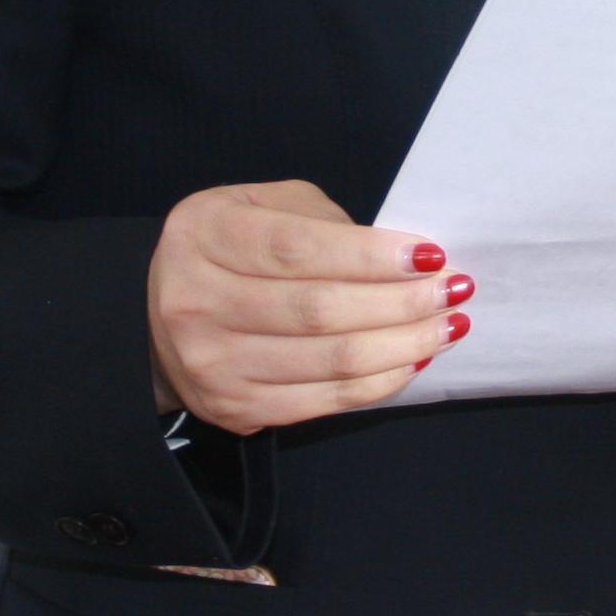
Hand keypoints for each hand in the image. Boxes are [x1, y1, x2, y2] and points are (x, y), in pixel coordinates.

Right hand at [146, 180, 468, 430]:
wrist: (159, 319)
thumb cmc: (232, 250)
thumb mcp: (263, 207)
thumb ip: (322, 224)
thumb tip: (406, 258)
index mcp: (203, 235)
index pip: (298, 249)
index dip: (370, 256)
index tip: (430, 255)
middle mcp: (196, 302)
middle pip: (319, 310)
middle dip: (401, 302)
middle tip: (456, 291)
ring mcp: (212, 363)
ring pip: (329, 360)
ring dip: (403, 344)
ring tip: (449, 326)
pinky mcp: (234, 408)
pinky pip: (324, 401)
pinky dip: (379, 382)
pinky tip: (413, 359)